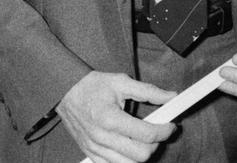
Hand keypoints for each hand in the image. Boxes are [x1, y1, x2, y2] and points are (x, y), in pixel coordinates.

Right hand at [56, 71, 174, 162]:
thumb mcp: (121, 82)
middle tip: (156, 131)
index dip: (165, 131)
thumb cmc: (92, 85)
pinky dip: (126, 160)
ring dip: (141, 154)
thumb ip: (149, 91)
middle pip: (141, 155)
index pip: (147, 134)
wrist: (64, 91)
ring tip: (142, 139)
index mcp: (110, 118)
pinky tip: (128, 146)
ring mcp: (95, 148)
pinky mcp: (90, 153)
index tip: (170, 125)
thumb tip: (171, 97)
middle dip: (155, 144)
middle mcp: (102, 137)